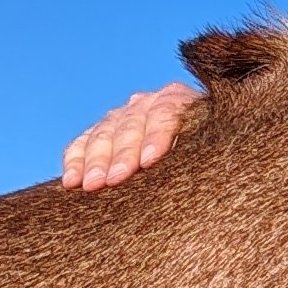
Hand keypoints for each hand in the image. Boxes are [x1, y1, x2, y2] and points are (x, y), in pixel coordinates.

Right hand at [61, 82, 202, 190]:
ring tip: (91, 186)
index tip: (149, 162)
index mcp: (182, 101)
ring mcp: (123, 116)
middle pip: (132, 122)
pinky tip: (71, 182)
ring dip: (95, 160)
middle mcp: (150, 104)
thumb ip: (208, 157)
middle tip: (114, 180)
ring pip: (104, 131)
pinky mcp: (102, 133)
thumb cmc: (213, 164)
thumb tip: (207, 173)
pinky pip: (82, 143)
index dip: (156, 135)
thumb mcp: (216, 155)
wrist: (201, 159)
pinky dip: (75, 161)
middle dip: (122, 153)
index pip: (166, 112)